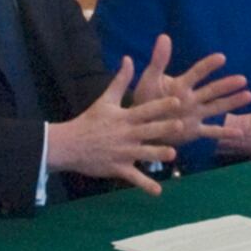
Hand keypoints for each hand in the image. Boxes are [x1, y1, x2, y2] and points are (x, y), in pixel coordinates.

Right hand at [48, 56, 181, 194]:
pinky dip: (145, 185)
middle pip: (149, 131)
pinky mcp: (118, 168)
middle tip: (181, 125)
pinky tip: (158, 192)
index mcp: (124, 117)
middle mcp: (126, 134)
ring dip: (158, 154)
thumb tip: (129, 58)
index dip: (161, 105)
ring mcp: (123, 153)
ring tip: (172, 154)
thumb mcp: (105, 99)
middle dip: (164, 128)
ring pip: (144, 154)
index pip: (146, 109)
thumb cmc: (90, 120)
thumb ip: (120, 80)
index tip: (177, 100)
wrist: (69, 144)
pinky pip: (134, 178)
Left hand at [132, 35, 250, 144]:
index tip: (221, 58)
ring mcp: (194, 115)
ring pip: (216, 107)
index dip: (208, 65)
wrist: (142, 123)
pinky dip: (224, 133)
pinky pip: (211, 132)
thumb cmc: (145, 98)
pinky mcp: (193, 131)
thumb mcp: (150, 79)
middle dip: (226, 85)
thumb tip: (164, 36)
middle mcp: (191, 99)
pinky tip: (240, 133)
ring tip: (248, 95)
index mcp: (181, 86)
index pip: (197, 73)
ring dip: (231, 102)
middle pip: (211, 91)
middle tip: (242, 79)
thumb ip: (158, 60)